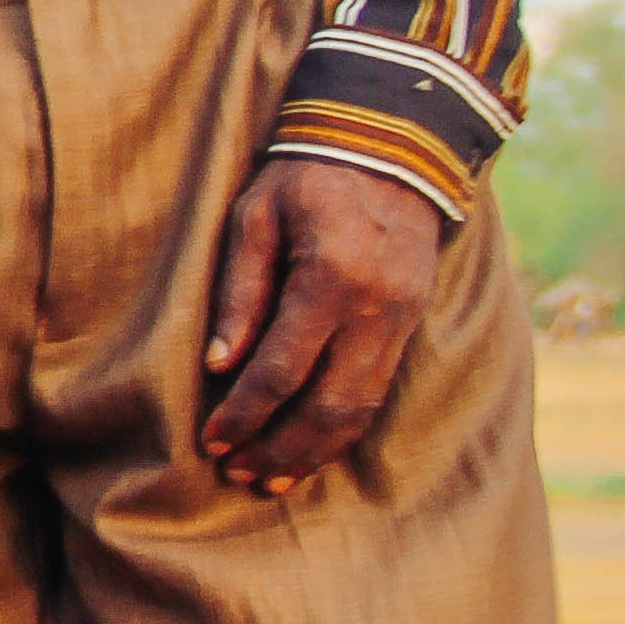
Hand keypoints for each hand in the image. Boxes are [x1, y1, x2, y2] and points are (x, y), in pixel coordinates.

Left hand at [200, 153, 446, 492]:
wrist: (391, 146)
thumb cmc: (304, 177)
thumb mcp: (254, 217)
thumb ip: (239, 292)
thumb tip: (219, 366)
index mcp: (331, 278)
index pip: (282, 369)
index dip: (244, 413)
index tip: (212, 441)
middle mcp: (376, 309)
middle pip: (328, 405)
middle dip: (281, 447)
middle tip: (239, 473)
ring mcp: (402, 319)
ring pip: (360, 408)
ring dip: (314, 450)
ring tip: (271, 477)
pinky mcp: (412, 323)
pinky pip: (378, 391)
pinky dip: (345, 427)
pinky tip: (314, 447)